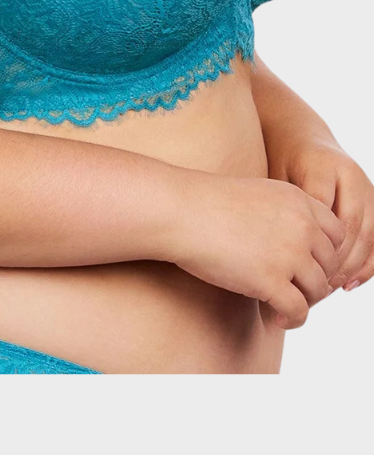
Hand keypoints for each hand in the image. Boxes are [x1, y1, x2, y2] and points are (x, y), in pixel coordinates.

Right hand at [169, 171, 345, 328]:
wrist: (177, 210)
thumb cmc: (205, 203)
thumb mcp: (257, 195)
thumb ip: (284, 215)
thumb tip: (299, 248)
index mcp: (298, 200)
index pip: (336, 233)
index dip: (325, 253)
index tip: (307, 264)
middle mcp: (301, 225)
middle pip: (330, 263)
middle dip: (315, 279)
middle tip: (294, 288)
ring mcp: (288, 254)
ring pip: (318, 289)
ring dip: (304, 300)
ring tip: (283, 305)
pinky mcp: (271, 281)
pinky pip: (299, 311)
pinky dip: (290, 319)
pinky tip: (274, 317)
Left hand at [269, 136, 373, 292]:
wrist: (298, 134)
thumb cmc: (276, 160)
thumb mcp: (272, 178)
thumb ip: (276, 210)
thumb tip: (265, 259)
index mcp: (322, 165)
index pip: (323, 214)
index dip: (312, 247)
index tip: (293, 273)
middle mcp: (351, 174)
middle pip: (351, 226)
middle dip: (335, 262)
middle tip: (314, 289)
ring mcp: (367, 187)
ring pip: (370, 235)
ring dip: (351, 267)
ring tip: (327, 290)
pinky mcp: (373, 201)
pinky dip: (367, 264)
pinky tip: (347, 284)